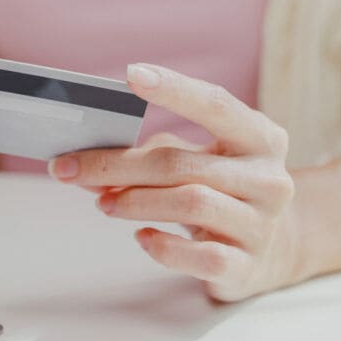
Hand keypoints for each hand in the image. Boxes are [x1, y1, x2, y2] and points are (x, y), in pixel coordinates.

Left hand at [50, 63, 299, 301]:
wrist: (269, 250)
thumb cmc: (219, 192)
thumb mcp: (197, 161)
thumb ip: (147, 154)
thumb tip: (82, 163)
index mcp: (260, 137)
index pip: (216, 104)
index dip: (175, 89)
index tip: (131, 74)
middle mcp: (269, 178)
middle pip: (181, 164)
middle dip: (117, 166)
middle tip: (71, 169)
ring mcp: (262, 224)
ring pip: (190, 203)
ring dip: (134, 202)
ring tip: (103, 202)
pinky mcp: (248, 266)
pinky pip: (201, 256)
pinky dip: (163, 246)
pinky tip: (142, 237)